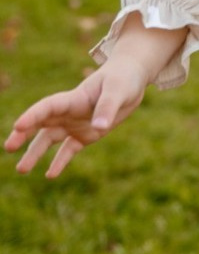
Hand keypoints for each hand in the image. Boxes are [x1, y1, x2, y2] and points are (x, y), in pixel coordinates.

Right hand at [6, 55, 151, 177]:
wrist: (131, 79)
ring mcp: (75, 124)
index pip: (48, 107)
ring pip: (49, 140)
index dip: (33, 115)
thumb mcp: (118, 90)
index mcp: (74, 98)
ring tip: (21, 170)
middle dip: (24, 134)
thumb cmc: (123, 79)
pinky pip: (69, 150)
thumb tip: (100, 127)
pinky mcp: (85, 135)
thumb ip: (108, 107)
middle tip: (9, 147)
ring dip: (35, 153)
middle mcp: (69, 112)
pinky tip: (50, 175)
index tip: (18, 125)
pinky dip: (60, 162)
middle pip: (42, 124)